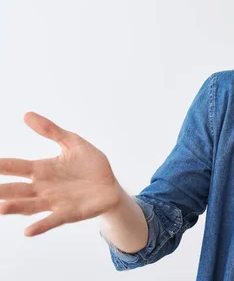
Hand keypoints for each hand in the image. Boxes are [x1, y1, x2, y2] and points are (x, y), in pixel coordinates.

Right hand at [0, 112, 121, 235]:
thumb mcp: (73, 143)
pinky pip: (52, 220)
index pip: (15, 167)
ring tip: (1, 207)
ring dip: (15, 207)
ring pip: (30, 206)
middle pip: (17, 189)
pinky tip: (28, 231)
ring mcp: (55, 202)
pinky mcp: (69, 213)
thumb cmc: (90, 165)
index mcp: (42, 169)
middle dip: (1, 190)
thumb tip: (26, 115)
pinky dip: (40, 225)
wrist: (110, 186)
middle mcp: (43, 187)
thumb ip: (51, 131)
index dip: (0, 166)